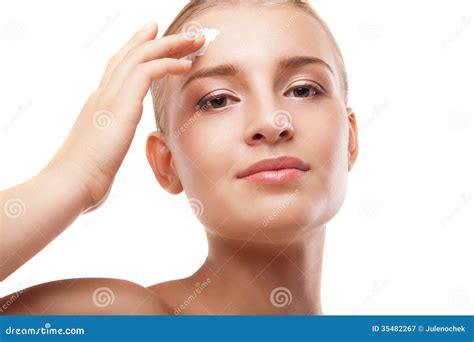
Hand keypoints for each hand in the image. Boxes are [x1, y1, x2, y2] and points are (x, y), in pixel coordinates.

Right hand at [46, 22, 203, 211]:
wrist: (70, 186)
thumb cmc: (84, 181)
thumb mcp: (100, 156)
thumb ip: (107, 147)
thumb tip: (108, 154)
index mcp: (99, 106)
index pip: (118, 68)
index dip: (135, 49)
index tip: (152, 36)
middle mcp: (103, 95)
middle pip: (130, 55)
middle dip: (156, 40)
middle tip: (181, 32)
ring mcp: (109, 97)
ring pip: (140, 56)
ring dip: (169, 45)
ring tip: (193, 40)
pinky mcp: (120, 105)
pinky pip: (146, 72)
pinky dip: (167, 63)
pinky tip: (185, 65)